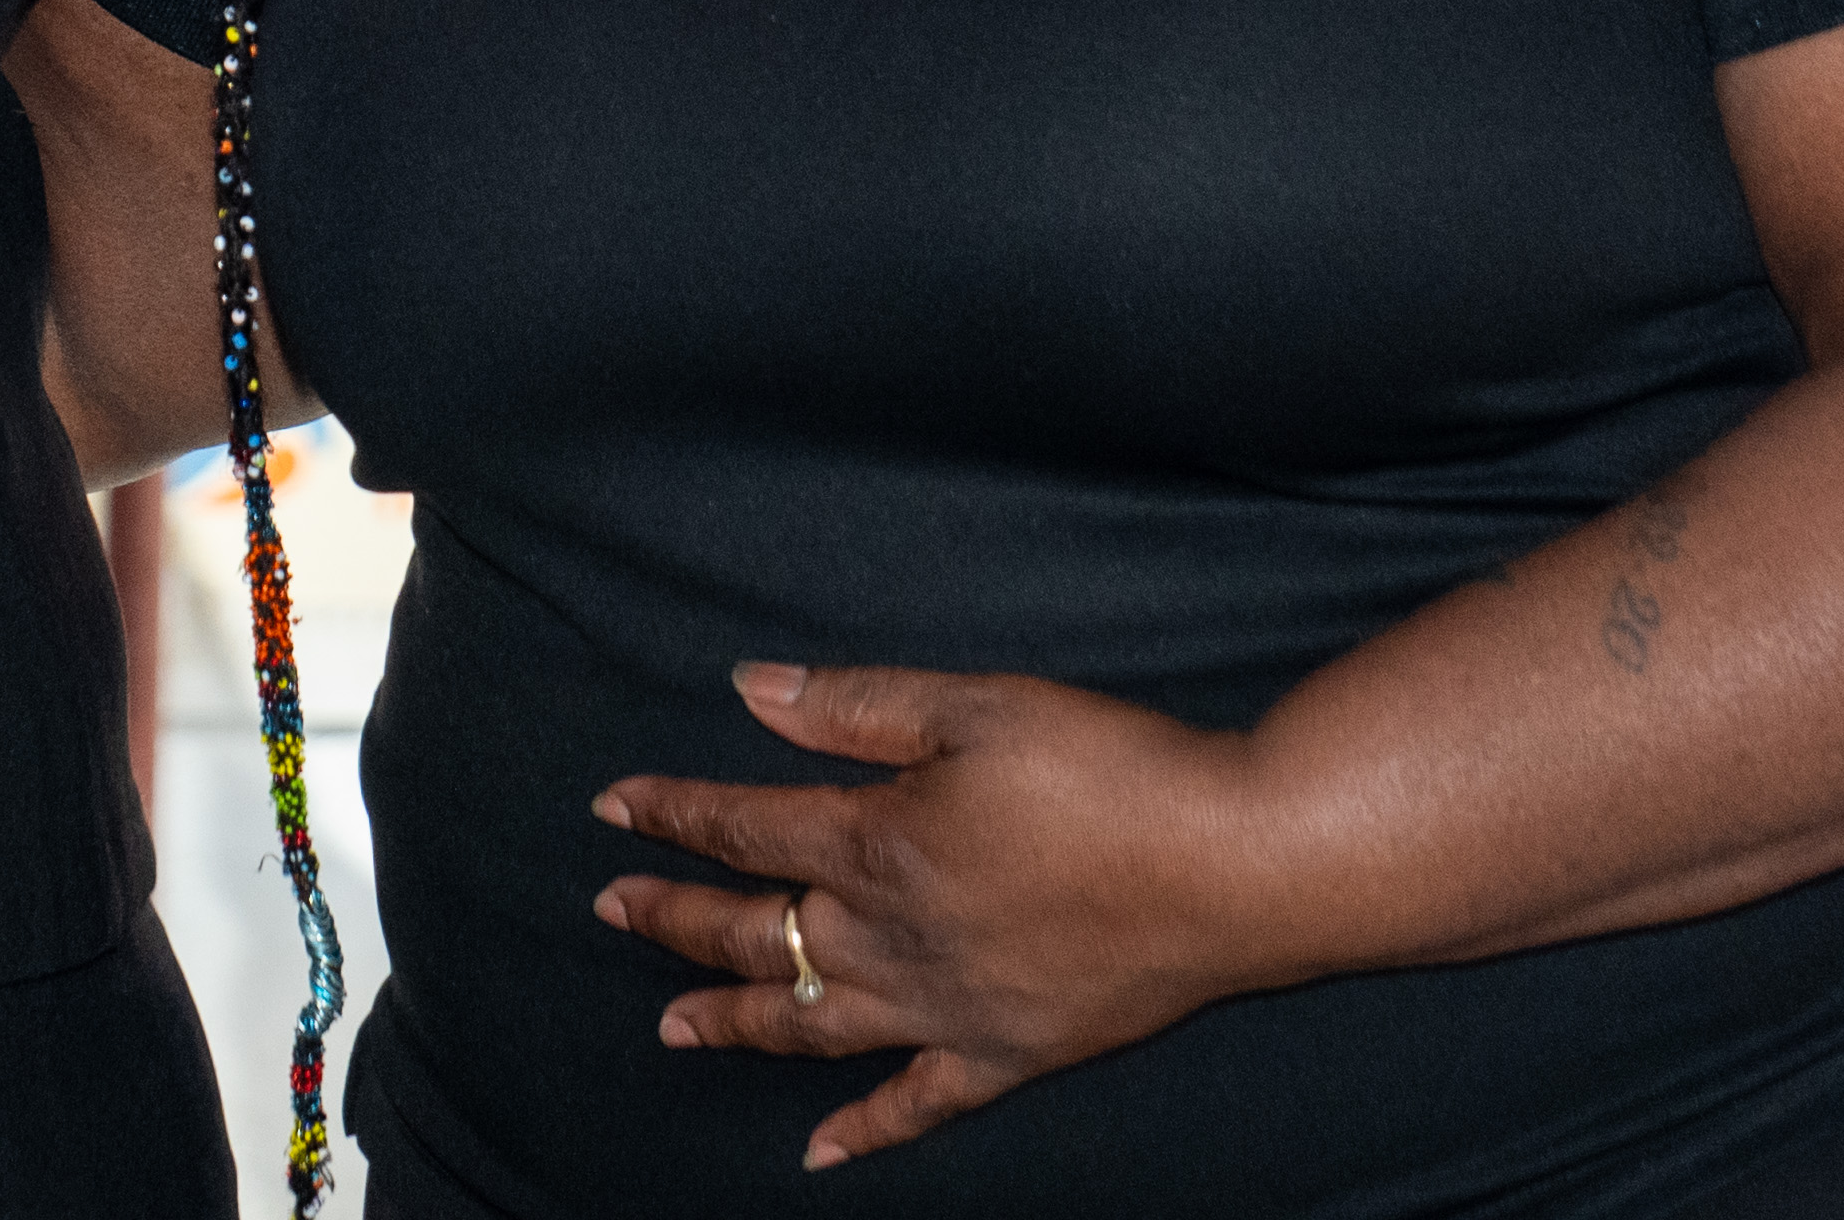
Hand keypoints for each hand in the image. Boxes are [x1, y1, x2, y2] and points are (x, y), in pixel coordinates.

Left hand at [592, 663, 1295, 1168]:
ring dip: (730, 1021)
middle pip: (754, 931)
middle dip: (674, 916)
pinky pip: (914, 1107)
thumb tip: (746, 689)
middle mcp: (892, 938)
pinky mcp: (1006, 1056)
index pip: (745, 826)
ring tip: (669, 1024)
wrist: (1232, 866)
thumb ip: (852, 704)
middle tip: (613, 906)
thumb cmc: (1110, 768)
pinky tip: (816, 1154)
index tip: (612, 808)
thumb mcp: (976, 704)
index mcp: (877, 841)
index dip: (673, 812)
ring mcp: (945, 1010)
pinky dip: (860, 1133)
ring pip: (810, 1023)